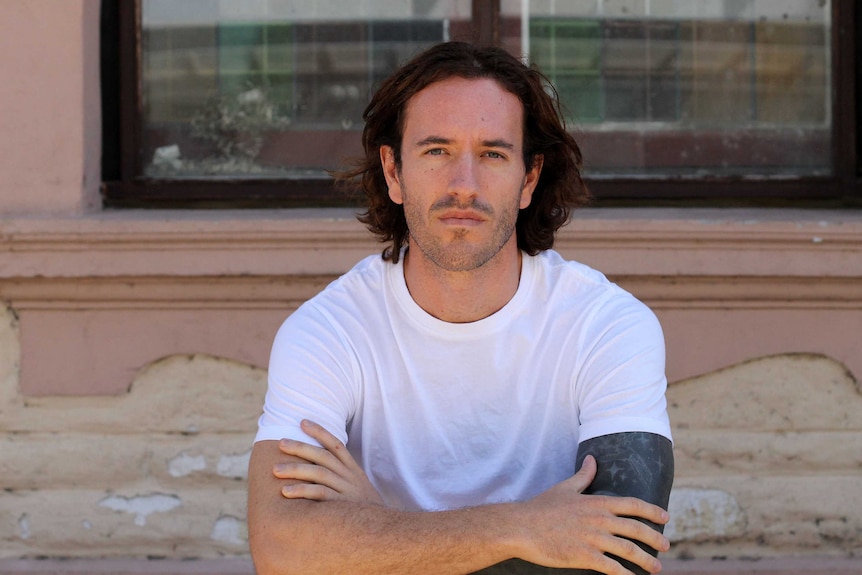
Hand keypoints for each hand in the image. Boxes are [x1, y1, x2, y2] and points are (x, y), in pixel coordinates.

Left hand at [272, 419, 384, 505]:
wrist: (379, 528)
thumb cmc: (361, 507)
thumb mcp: (356, 486)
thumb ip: (339, 475)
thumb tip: (314, 466)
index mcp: (352, 468)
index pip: (336, 444)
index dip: (320, 432)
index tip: (303, 422)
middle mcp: (349, 476)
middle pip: (322, 456)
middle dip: (300, 447)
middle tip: (281, 443)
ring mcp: (345, 489)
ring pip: (318, 473)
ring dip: (295, 470)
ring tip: (275, 470)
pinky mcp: (341, 505)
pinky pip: (319, 494)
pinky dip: (302, 491)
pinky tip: (285, 491)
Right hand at [515, 456, 669, 574]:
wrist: (522, 526)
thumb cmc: (542, 507)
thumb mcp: (566, 487)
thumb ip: (583, 475)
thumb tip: (592, 458)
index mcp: (597, 502)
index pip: (633, 505)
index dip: (652, 511)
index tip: (665, 518)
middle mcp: (599, 520)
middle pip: (637, 529)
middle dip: (655, 538)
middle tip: (666, 546)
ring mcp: (593, 539)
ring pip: (629, 550)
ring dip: (646, 560)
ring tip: (656, 567)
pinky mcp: (584, 556)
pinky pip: (612, 568)